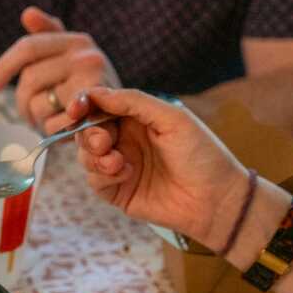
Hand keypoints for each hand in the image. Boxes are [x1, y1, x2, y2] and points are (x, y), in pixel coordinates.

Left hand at [0, 6, 121, 134]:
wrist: (127, 117)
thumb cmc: (92, 86)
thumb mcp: (74, 55)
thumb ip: (51, 35)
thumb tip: (27, 13)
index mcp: (77, 41)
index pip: (28, 48)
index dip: (3, 67)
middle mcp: (86, 57)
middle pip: (28, 81)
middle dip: (23, 103)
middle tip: (30, 114)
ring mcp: (92, 85)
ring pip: (38, 105)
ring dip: (38, 119)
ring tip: (52, 119)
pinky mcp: (94, 114)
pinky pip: (53, 126)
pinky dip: (53, 132)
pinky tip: (64, 130)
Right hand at [68, 87, 249, 250]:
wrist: (215, 199)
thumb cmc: (201, 155)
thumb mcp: (171, 118)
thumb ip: (134, 102)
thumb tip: (97, 93)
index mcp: (138, 118)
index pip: (101, 106)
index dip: (84, 104)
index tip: (77, 107)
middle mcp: (126, 140)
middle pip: (88, 131)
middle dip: (89, 134)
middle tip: (104, 142)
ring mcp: (120, 166)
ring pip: (86, 156)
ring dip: (94, 156)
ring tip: (117, 162)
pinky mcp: (118, 192)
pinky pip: (94, 180)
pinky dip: (104, 175)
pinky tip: (126, 174)